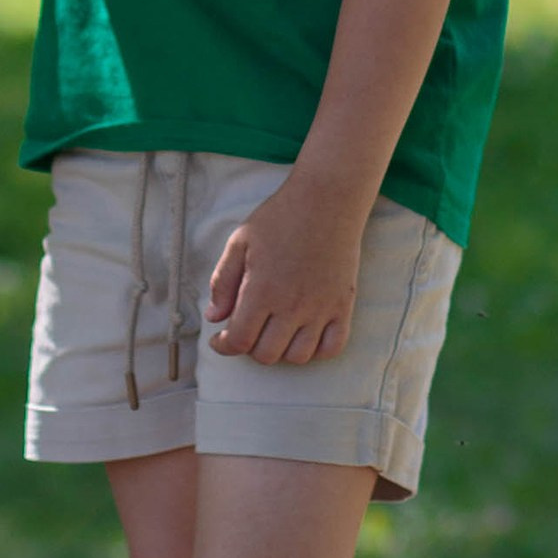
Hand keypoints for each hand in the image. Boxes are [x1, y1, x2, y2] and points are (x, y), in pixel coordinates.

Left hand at [204, 179, 362, 365]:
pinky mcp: (343, 306)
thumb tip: (214, 318)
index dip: (224, 347)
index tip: (220, 340)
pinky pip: (333, 348)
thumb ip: (222, 282)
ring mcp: (321, 309)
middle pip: (267, 354)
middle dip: (250, 347)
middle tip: (248, 329)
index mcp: (262, 290)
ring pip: (298, 357)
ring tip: (274, 332)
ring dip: (281, 351)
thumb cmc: (279, 217)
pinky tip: (303, 335)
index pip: (240, 341)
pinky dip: (316, 351)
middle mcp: (292, 306)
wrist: (327, 200)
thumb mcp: (239, 242)